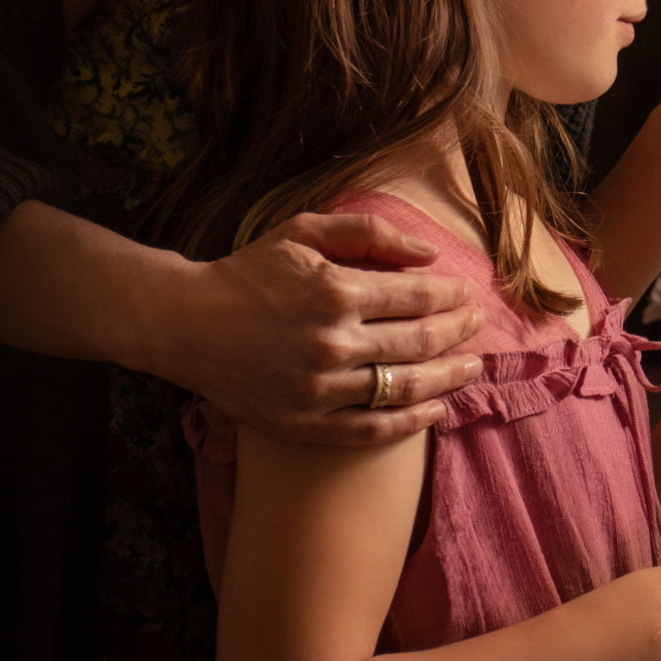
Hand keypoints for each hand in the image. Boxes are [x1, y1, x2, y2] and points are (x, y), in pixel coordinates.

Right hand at [145, 213, 481, 443]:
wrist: (183, 323)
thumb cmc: (247, 272)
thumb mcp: (303, 232)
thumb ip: (369, 233)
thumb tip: (429, 254)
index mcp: (335, 292)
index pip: (420, 297)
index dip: (454, 296)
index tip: (469, 294)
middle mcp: (332, 342)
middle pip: (422, 341)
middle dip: (460, 331)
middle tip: (477, 326)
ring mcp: (318, 389)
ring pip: (405, 387)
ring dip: (449, 378)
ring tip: (471, 367)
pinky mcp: (303, 423)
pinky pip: (372, 429)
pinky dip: (411, 423)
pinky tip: (436, 410)